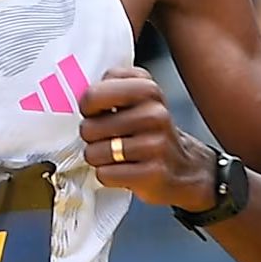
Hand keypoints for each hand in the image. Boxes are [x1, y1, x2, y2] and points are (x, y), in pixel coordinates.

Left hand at [80, 66, 214, 211]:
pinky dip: (108, 175)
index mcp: (147, 89)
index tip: (96, 112)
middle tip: (108, 138)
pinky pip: (105, 174)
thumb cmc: (149, 130)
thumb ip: (109, 86)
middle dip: (91, 136)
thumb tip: (75, 90)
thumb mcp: (136, 97)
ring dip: (98, 158)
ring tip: (116, 155)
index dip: (87, 107)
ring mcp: (156, 144)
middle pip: (89, 127)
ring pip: (95, 153)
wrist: (185, 167)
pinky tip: (124, 170)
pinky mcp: (154, 173)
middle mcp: (155, 113)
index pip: (93, 94)